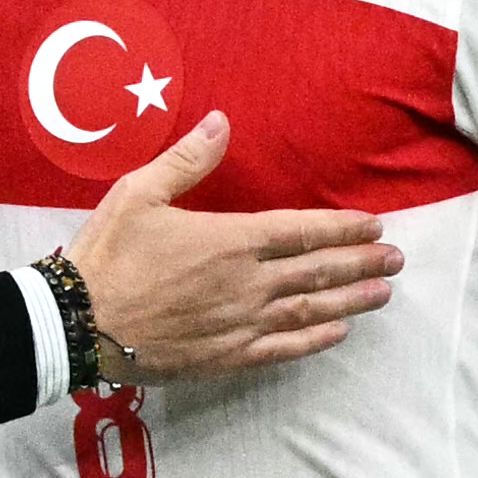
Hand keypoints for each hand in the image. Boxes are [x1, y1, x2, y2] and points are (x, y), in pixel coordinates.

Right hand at [67, 111, 403, 380]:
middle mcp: (248, 283)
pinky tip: (337, 333)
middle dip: (361, 262)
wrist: (82, 322)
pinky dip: (316, 340)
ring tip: (383, 293)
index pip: (302, 230)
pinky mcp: (228, 355)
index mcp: (231, 239)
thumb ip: (188, 160)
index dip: (342, 227)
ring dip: (352, 300)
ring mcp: (242, 323)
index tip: (374, 224)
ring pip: (311, 311)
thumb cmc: (110, 252)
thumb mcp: (140, 192)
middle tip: (395, 258)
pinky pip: (284, 349)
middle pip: (318, 271)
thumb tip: (222, 122)